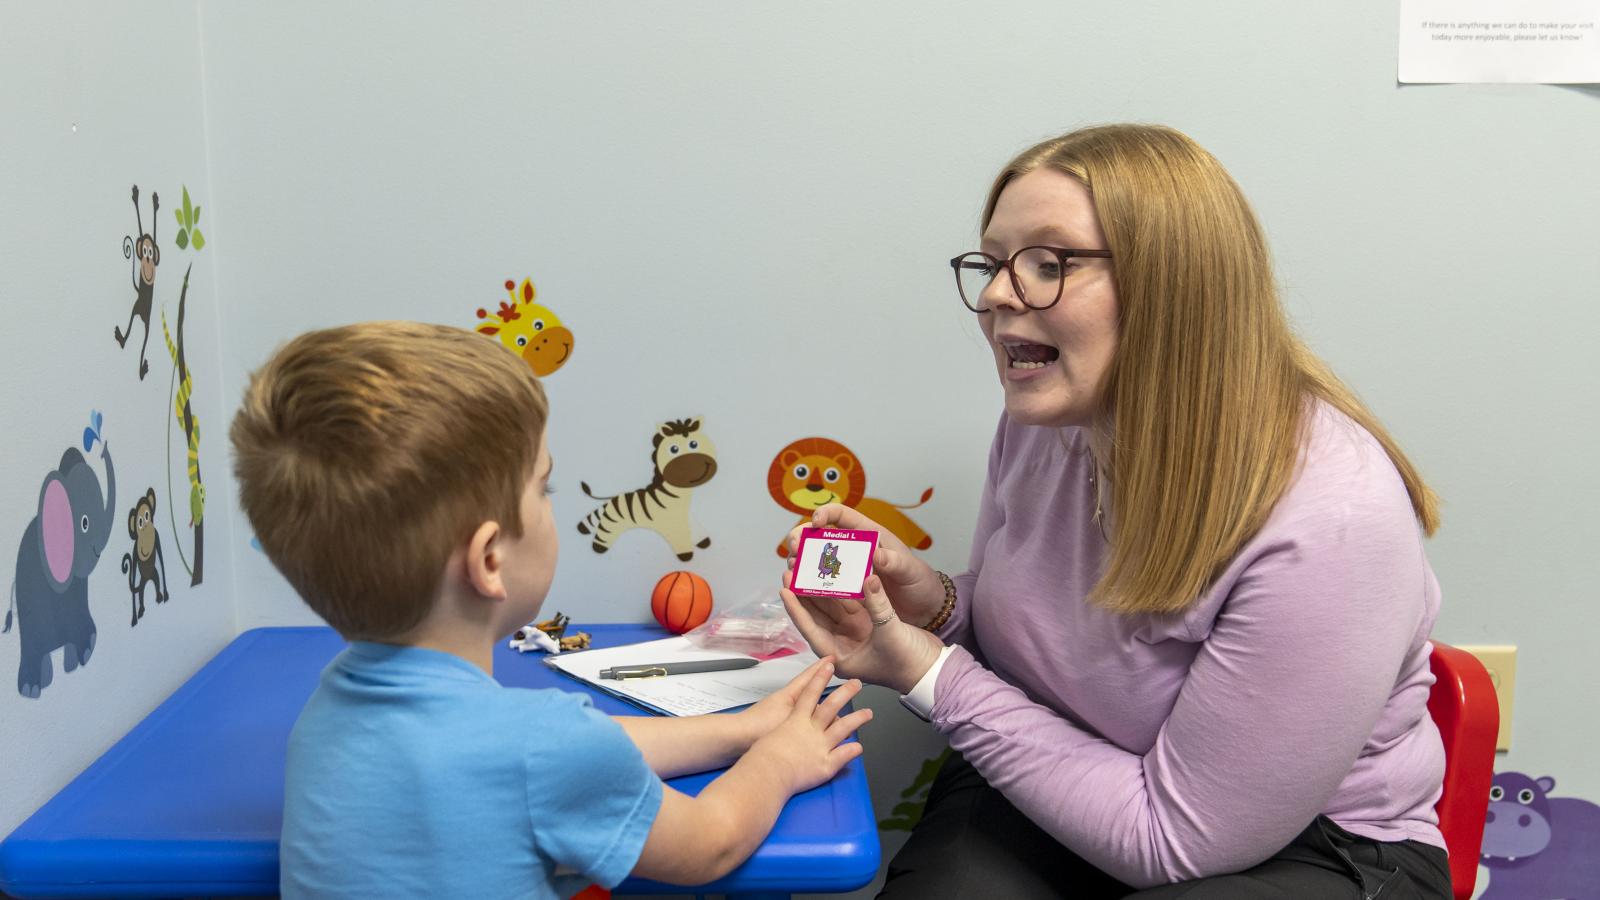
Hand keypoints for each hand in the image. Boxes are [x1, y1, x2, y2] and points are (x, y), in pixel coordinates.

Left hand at [735, 657, 833, 746]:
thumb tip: (833, 717)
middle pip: (810, 689)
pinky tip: (814, 726)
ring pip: (807, 706)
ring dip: (818, 705)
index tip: (832, 657)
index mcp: (790, 695)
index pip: (809, 676)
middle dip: (822, 682)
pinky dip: (809, 720)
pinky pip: (801, 719)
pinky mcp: (779, 727)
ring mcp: (782, 714)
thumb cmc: (761, 726)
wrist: (737, 738)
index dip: (822, 667)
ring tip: (831, 706)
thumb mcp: (791, 718)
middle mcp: (787, 701)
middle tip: (836, 676)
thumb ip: (812, 717)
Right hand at [747, 659, 872, 794]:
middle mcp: (811, 730)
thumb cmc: (759, 755)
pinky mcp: (825, 765)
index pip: (810, 691)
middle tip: (857, 683)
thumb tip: (782, 730)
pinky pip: (843, 755)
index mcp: (795, 719)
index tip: (829, 664)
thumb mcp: (766, 733)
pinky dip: (852, 750)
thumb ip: (778, 730)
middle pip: (832, 705)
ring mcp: (820, 746)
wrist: (764, 772)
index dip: (820, 676)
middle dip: (846, 692)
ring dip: (857, 718)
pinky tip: (858, 747)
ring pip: (843, 727)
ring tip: (868, 713)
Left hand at [781, 576, 944, 694]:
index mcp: (839, 656)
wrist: (933, 670)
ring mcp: (856, 633)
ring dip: (823, 587)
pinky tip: (838, 571)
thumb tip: (868, 576)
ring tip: (810, 565)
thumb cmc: (908, 664)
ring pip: (834, 606)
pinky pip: (853, 602)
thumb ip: (877, 604)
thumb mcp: (890, 633)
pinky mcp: (869, 624)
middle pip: (818, 615)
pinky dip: (846, 588)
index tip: (784, 587)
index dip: (796, 608)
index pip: (810, 628)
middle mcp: (843, 644)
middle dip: (805, 592)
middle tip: (792, 568)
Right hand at [782, 504, 945, 627]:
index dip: (825, 513)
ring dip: (801, 560)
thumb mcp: (912, 572)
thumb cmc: (920, 584)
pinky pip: (822, 582)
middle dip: (803, 537)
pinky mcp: (845, 590)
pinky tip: (799, 587)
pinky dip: (809, 582)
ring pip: (816, 559)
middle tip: (793, 547)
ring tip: (792, 567)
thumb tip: (877, 555)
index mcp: (870, 535)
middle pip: (820, 536)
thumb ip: (896, 563)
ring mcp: (847, 570)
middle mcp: (854, 550)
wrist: (925, 610)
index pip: (842, 515)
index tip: (815, 522)